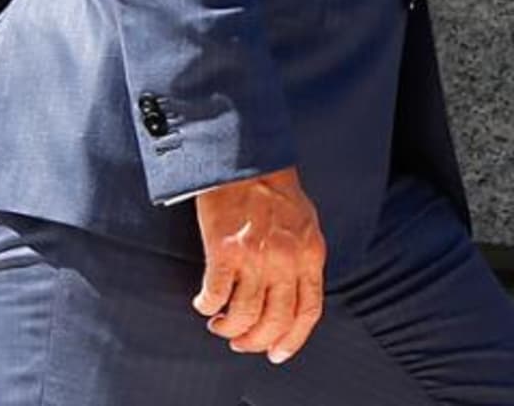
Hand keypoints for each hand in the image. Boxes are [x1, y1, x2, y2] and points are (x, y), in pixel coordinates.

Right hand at [191, 166, 326, 363]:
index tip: (276, 353)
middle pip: (275, 320)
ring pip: (244, 315)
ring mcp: (256, 257)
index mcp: (310, 254)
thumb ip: (303, 260)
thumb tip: (295, 295)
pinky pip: (215, 295)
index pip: (308, 311)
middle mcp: (286, 260)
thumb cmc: (274, 189)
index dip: (292, 339)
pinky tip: (203, 304)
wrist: (244, 159)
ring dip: (229, 328)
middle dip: (256, 341)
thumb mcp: (305, 225)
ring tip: (220, 324)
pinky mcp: (224, 251)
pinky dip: (207, 306)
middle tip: (241, 342)